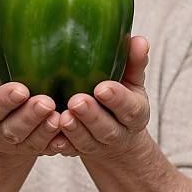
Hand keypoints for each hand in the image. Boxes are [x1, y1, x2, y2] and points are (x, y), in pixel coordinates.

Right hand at [0, 34, 61, 162]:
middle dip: (30, 117)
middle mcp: (1, 131)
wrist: (0, 132)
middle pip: (14, 128)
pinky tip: (70, 138)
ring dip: (46, 131)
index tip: (21, 89)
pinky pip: (51, 151)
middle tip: (46, 103)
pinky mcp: (40, 150)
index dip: (5, 100)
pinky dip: (60, 145)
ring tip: (60, 117)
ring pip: (34, 142)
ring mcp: (22, 144)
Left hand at [55, 36, 150, 160]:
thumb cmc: (122, 97)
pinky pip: (69, 151)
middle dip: (91, 116)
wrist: (117, 138)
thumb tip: (140, 40)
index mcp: (134, 112)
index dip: (116, 99)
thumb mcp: (131, 80)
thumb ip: (135, 62)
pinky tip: (51, 138)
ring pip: (86, 142)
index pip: (129, 107)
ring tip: (62, 117)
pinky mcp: (79, 151)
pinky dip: (60, 146)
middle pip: (106, 128)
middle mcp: (118, 132)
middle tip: (76, 101)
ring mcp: (98, 145)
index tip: (102, 88)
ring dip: (74, 131)